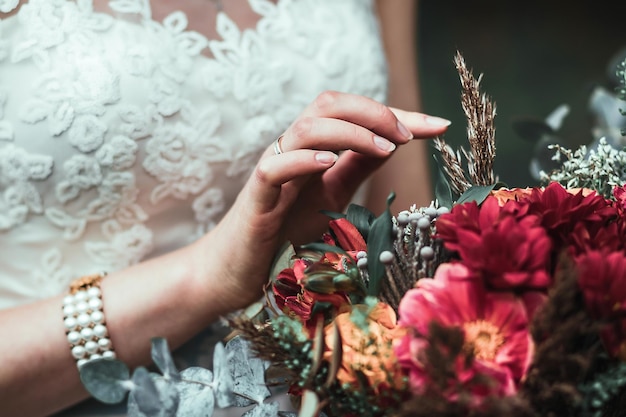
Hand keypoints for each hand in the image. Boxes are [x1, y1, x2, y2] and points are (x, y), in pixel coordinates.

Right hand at [198, 91, 449, 310]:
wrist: (241, 271)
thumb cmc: (285, 233)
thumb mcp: (332, 196)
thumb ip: (356, 167)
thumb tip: (395, 142)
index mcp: (314, 149)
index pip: (355, 115)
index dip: (398, 115)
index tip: (439, 125)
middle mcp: (294, 152)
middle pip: (328, 104)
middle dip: (373, 111)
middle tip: (408, 135)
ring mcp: (273, 172)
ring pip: (305, 127)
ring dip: (348, 132)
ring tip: (383, 149)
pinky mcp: (256, 199)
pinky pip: (274, 168)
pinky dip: (302, 160)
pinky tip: (328, 163)